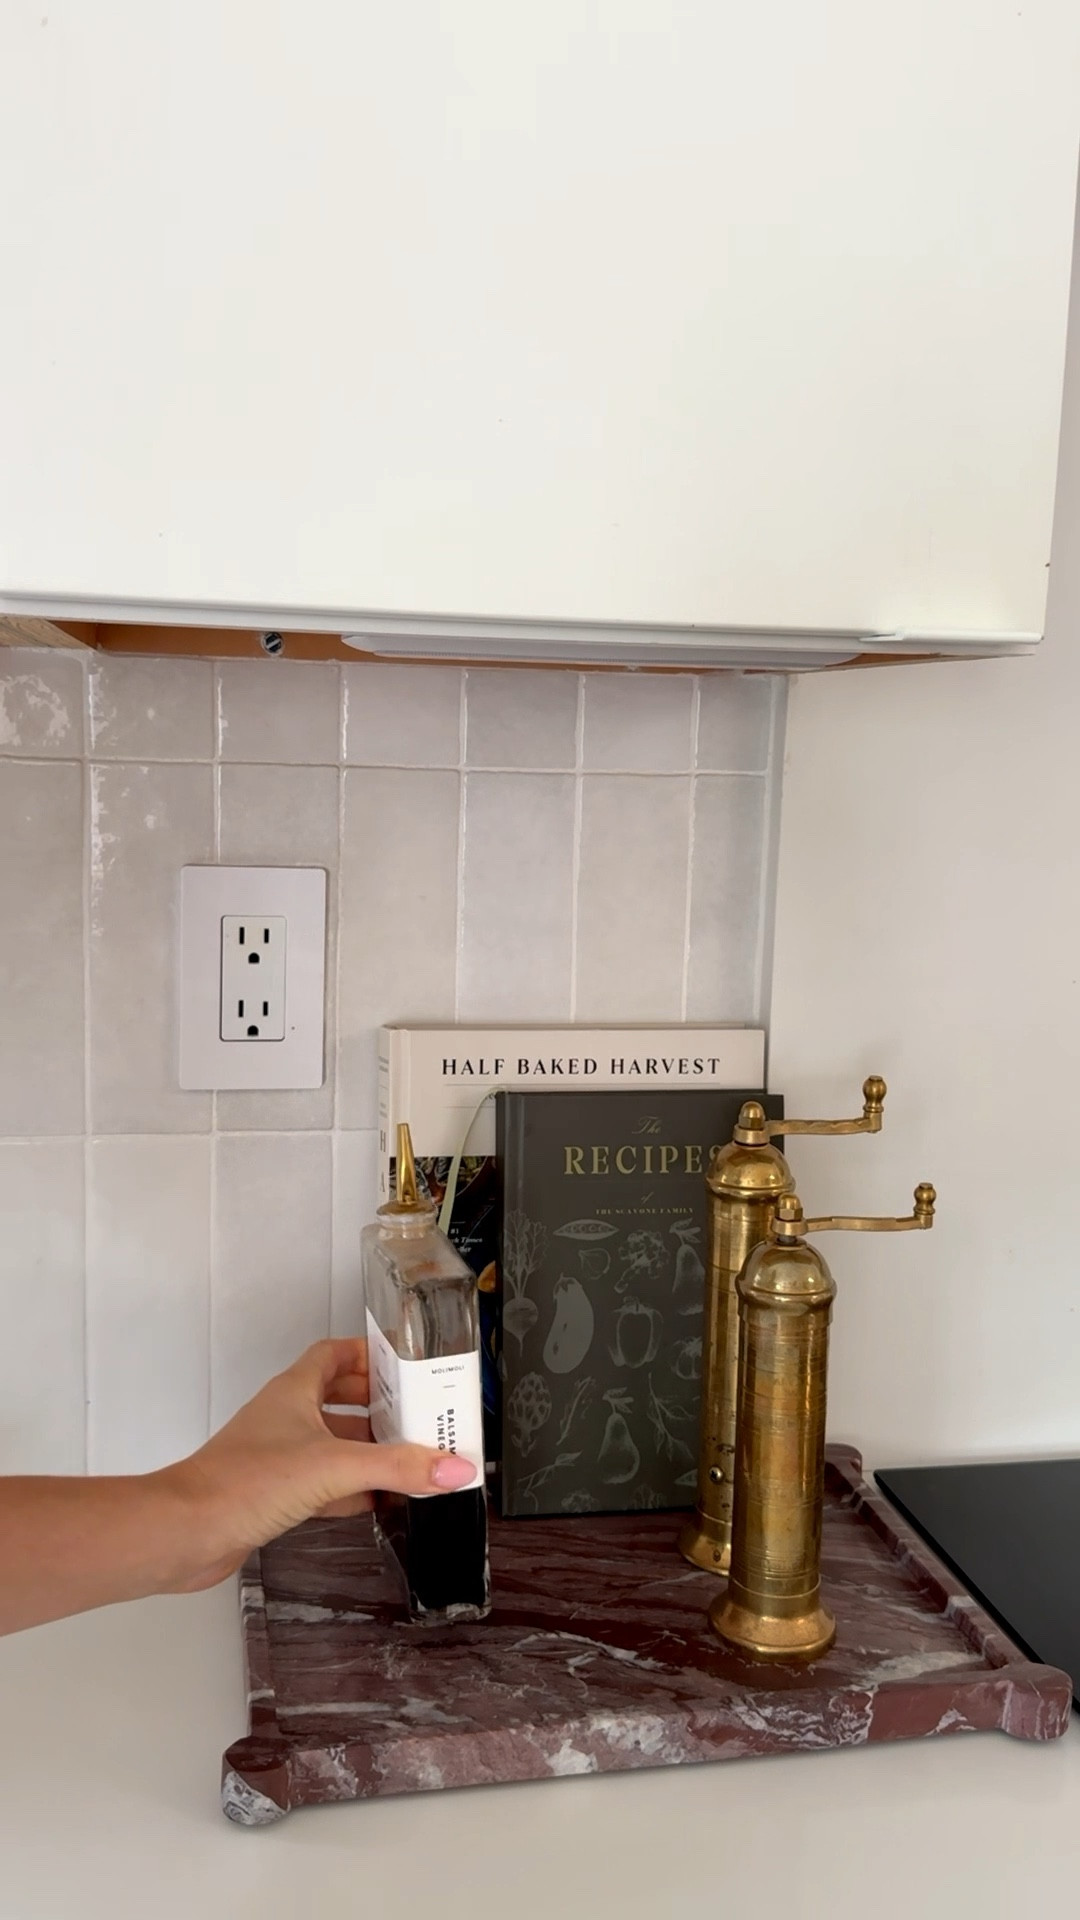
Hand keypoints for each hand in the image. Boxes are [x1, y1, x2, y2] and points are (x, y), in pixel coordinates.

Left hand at [167, 1338, 475, 1591]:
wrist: (188, 1532)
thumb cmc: (239, 1483)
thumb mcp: (335, 1466)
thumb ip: (398, 1467)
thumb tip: (451, 1467)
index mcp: (295, 1392)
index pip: (335, 1354)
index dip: (369, 1355)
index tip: (405, 1364)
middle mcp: (286, 1418)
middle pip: (339, 1398)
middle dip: (379, 1405)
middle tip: (417, 1414)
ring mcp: (278, 1457)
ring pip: (333, 1444)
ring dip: (368, 1450)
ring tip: (409, 1458)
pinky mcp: (274, 1495)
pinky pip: (324, 1484)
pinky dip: (352, 1490)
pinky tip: (377, 1502)